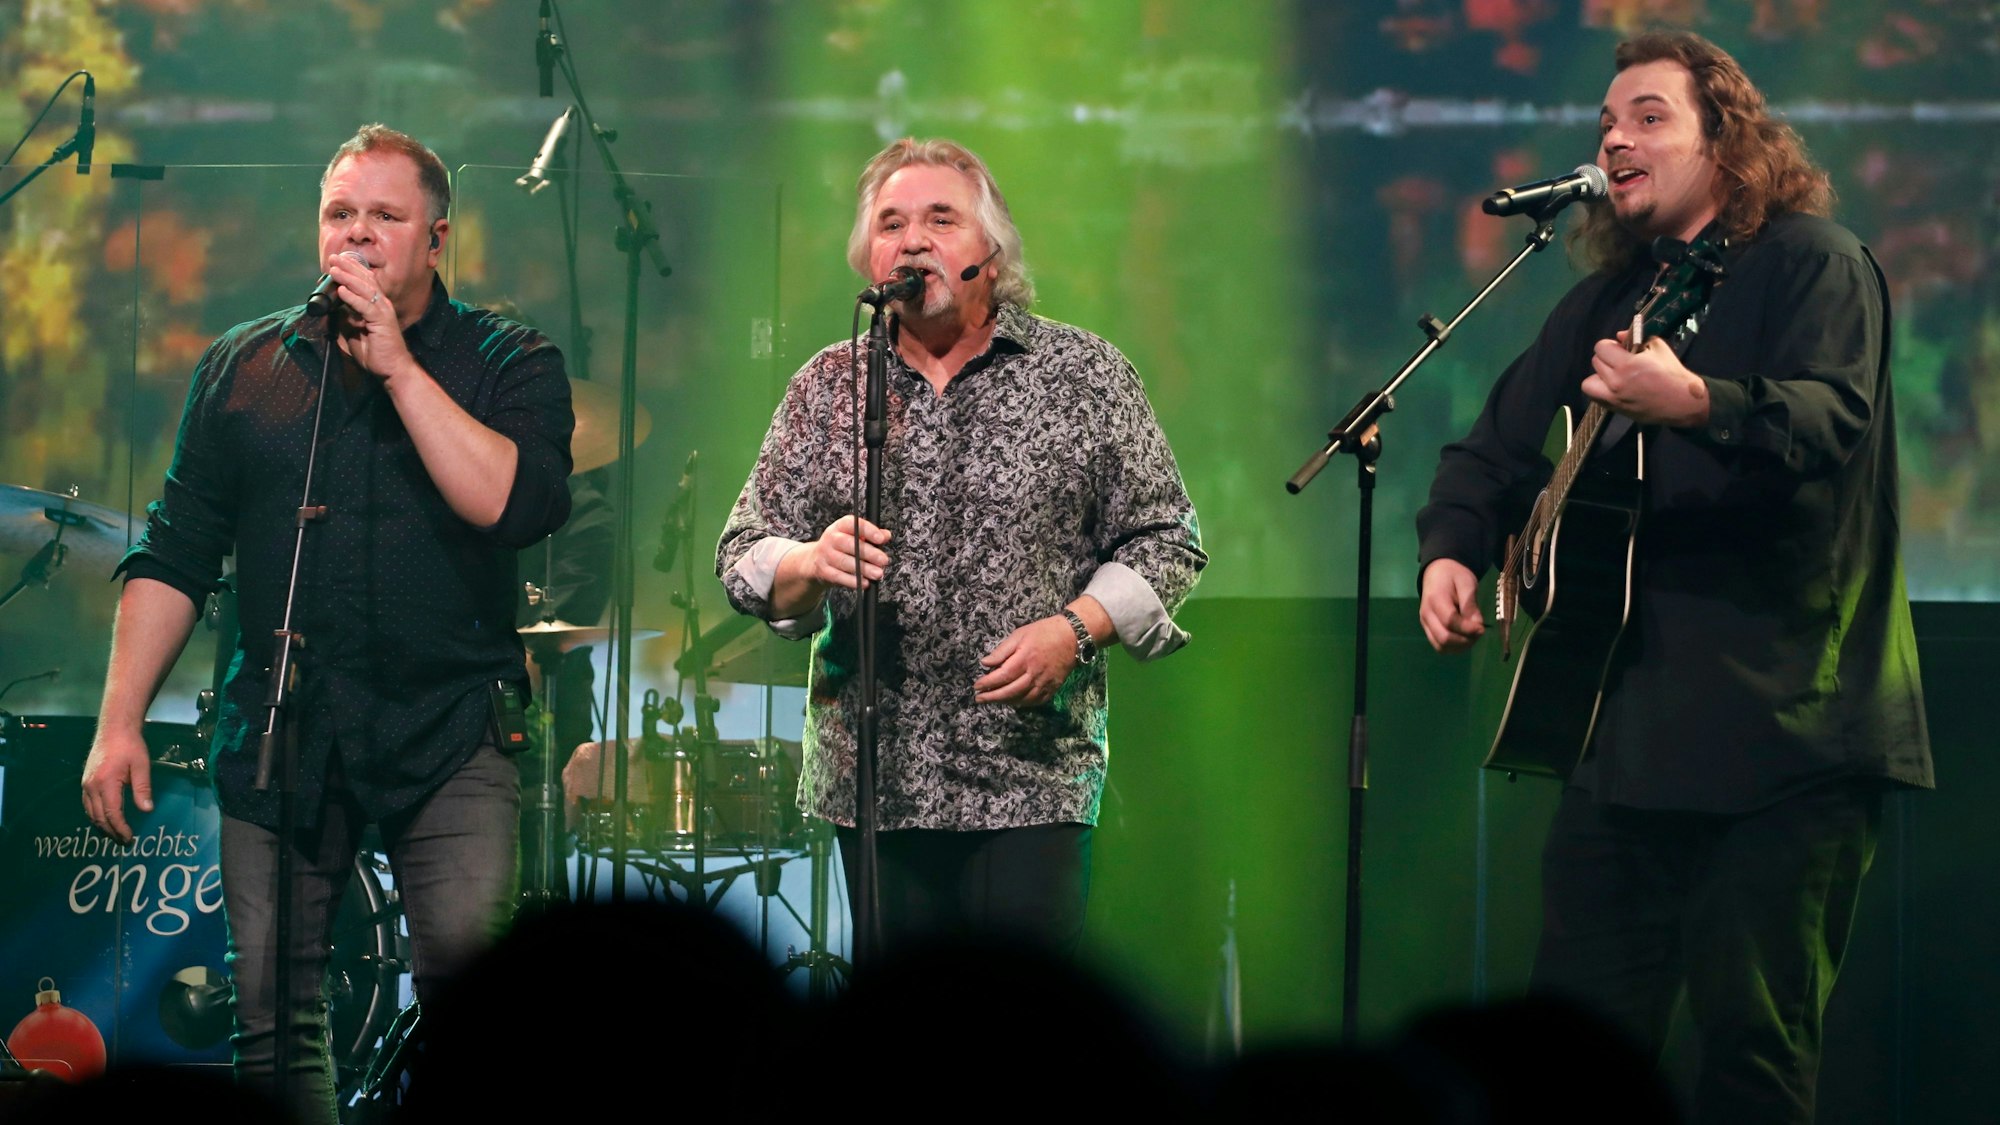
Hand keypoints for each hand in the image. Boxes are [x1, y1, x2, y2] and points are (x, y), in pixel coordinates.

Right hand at [81, 726, 153, 845]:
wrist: (114, 729)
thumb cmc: (130, 746)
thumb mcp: (142, 766)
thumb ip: (143, 789)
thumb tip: (147, 810)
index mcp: (105, 783)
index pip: (112, 813)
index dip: (120, 828)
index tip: (130, 838)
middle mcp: (91, 786)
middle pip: (99, 817)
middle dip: (111, 831)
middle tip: (124, 841)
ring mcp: (85, 784)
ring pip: (91, 812)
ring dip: (102, 825)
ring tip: (116, 834)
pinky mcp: (85, 781)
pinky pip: (88, 804)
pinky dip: (96, 815)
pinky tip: (105, 819)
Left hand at [327, 252, 415, 379]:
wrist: (392, 369)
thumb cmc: (375, 353)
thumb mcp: (352, 333)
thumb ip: (344, 318)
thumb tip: (331, 309)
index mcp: (376, 306)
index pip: (364, 282)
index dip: (351, 270)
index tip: (335, 264)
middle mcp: (382, 305)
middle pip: (365, 279)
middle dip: (348, 267)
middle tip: (333, 257)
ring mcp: (383, 312)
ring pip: (365, 289)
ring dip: (348, 277)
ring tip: (334, 269)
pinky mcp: (382, 321)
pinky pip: (365, 306)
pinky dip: (352, 297)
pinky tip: (341, 290)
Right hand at [801, 515, 892, 591]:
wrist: (815, 560)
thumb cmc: (841, 547)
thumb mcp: (855, 537)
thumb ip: (871, 536)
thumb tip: (886, 535)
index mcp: (840, 526)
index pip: (853, 524)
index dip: (868, 530)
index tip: (881, 539)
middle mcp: (831, 538)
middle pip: (849, 544)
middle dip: (869, 553)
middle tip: (884, 560)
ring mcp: (825, 554)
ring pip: (845, 562)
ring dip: (863, 569)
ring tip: (878, 573)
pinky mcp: (823, 570)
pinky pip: (838, 576)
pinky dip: (852, 581)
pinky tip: (864, 582)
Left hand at [975, 616, 1076, 707]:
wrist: (1072, 636)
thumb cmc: (1043, 632)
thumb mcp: (1019, 634)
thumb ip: (1002, 651)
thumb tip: (985, 663)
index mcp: (1024, 658)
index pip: (1002, 676)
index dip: (988, 683)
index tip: (976, 686)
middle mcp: (1034, 674)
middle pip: (1010, 691)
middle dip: (993, 697)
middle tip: (979, 698)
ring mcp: (1045, 683)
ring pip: (1023, 699)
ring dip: (1006, 702)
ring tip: (994, 700)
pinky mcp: (1053, 687)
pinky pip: (1036, 701)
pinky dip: (1023, 704)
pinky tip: (1014, 702)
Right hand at [1419, 557, 1484, 653]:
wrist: (1437, 572)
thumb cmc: (1454, 575)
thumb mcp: (1467, 584)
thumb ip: (1471, 605)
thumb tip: (1478, 627)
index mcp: (1435, 599)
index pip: (1450, 621)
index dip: (1467, 629)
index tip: (1482, 629)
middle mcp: (1426, 614)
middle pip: (1444, 638)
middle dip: (1465, 640)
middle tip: (1479, 633)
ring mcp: (1425, 624)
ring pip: (1441, 646)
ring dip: (1460, 647)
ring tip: (1472, 636)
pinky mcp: (1427, 629)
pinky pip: (1439, 646)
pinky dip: (1453, 647)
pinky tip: (1464, 639)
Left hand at [1581, 331, 1709, 426]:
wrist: (1682, 402)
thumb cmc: (1672, 373)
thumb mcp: (1658, 348)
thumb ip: (1636, 339)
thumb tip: (1619, 336)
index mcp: (1628, 364)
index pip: (1601, 347)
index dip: (1610, 346)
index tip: (1620, 349)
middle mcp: (1617, 382)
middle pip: (1595, 362)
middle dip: (1607, 358)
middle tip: (1620, 361)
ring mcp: (1614, 397)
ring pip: (1588, 382)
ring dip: (1599, 376)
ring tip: (1613, 376)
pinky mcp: (1614, 408)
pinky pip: (1594, 396)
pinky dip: (1599, 390)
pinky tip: (1612, 387)